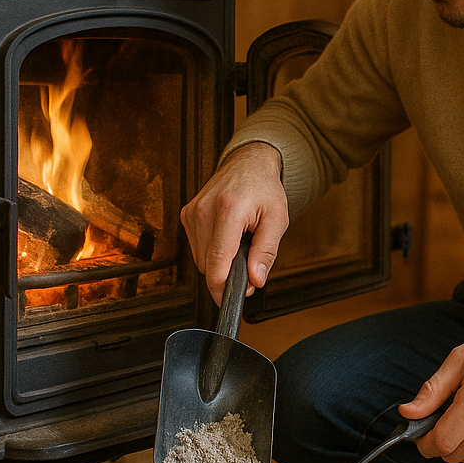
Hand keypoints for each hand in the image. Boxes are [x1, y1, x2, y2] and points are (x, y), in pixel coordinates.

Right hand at [180, 142, 288, 303]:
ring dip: (219, 262)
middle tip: (249, 264)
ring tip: (238, 243)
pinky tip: (226, 236)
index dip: (222, 286)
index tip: (231, 299)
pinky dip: (212, 250)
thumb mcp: (277, 220)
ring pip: (200, 259)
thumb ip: (266, 252)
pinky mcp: (186, 215)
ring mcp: (192, 212)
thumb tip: (256, 279)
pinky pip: (197, 248)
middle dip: (227, 274)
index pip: (217, 259)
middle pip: (207, 264)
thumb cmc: (264, 189)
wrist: (247, 163)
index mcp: (229, 209)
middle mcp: (204, 210)